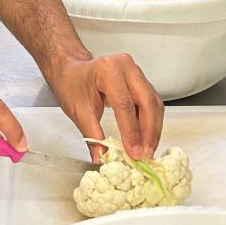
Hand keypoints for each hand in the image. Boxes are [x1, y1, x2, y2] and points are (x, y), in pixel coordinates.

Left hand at [46, 54, 164, 161]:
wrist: (72, 70)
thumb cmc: (71, 84)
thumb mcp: (78, 111)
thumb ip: (92, 135)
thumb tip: (102, 157)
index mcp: (108, 70)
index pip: (124, 104)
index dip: (131, 131)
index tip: (133, 152)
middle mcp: (126, 67)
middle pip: (146, 102)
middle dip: (149, 132)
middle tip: (145, 155)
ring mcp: (136, 72)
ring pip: (153, 103)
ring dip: (153, 129)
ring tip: (148, 150)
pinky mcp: (141, 80)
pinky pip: (152, 102)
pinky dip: (152, 122)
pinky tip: (147, 138)